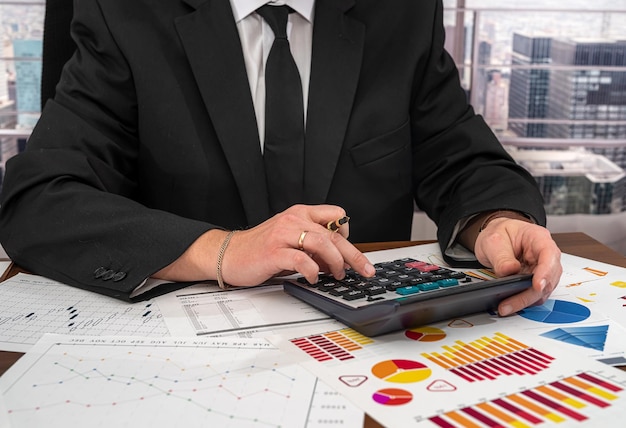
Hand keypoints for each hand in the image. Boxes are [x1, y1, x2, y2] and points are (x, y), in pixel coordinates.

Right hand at [220, 204, 375, 285]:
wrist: (229, 254)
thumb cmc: (260, 248)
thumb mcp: (291, 239)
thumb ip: (313, 246)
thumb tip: (337, 262)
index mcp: (300, 213)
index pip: (335, 214)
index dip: (347, 232)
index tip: (350, 249)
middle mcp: (294, 219)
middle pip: (333, 234)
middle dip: (353, 254)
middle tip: (364, 269)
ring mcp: (283, 234)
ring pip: (321, 243)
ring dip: (335, 262)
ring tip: (337, 274)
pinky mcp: (274, 252)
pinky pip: (301, 260)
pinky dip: (313, 270)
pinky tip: (314, 277)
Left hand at [473, 218, 561, 315]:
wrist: (496, 237)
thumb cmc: (499, 233)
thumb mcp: (494, 240)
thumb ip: (501, 256)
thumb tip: (509, 270)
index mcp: (539, 238)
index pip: (549, 255)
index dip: (546, 272)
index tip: (536, 285)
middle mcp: (545, 255)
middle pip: (547, 278)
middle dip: (529, 294)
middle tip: (509, 304)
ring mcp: (542, 269)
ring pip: (542, 290)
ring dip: (525, 300)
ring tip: (506, 307)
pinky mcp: (535, 280)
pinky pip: (534, 294)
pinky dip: (523, 300)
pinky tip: (510, 304)